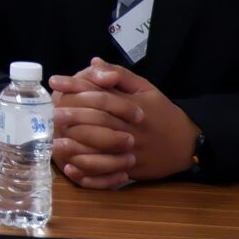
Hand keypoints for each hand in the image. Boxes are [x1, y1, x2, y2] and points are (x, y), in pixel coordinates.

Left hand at [49, 58, 198, 186]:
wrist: (188, 143)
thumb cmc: (162, 112)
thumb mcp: (146, 88)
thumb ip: (120, 75)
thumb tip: (93, 62)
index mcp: (134, 107)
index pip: (103, 96)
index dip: (78, 87)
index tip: (55, 81)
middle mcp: (132, 130)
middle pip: (100, 123)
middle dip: (73, 118)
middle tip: (49, 115)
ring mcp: (132, 152)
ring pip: (103, 152)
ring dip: (77, 149)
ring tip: (53, 144)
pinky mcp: (133, 170)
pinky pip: (109, 176)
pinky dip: (90, 175)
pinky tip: (71, 170)